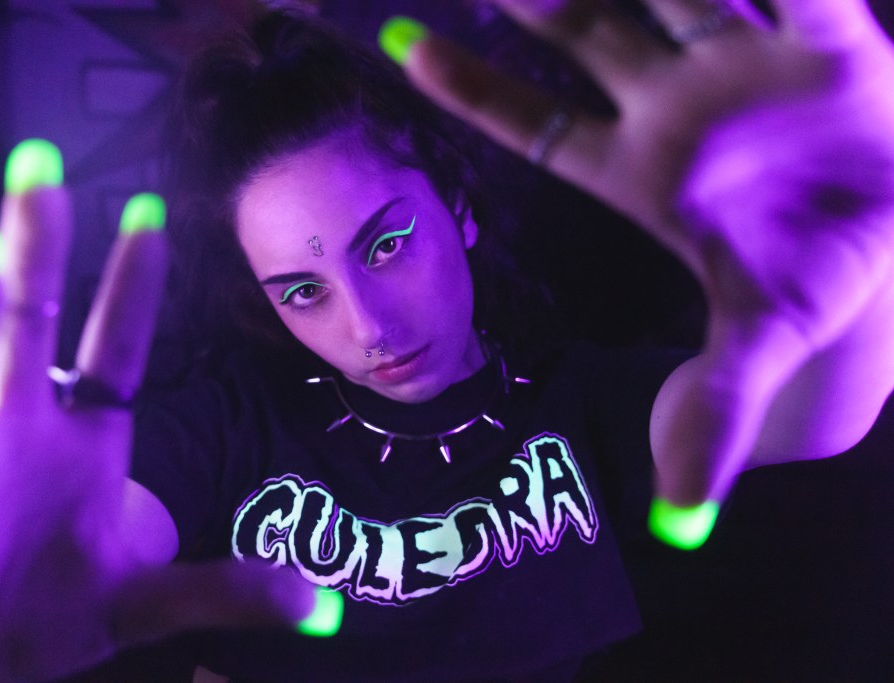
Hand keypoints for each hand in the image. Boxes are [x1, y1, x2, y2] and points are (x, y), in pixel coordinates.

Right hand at [0, 141, 321, 680]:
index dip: (132, 285)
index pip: (112, 346)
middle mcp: (15, 430)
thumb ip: (227, 591)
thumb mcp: (145, 599)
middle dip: (34, 251)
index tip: (153, 214)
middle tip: (42, 170)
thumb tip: (322, 608)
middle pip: (26, 325)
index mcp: (80, 437)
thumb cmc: (50, 619)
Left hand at [383, 2, 893, 516]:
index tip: (401, 47)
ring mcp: (742, 68)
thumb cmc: (813, 290)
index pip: (535, 126)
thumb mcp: (759, 352)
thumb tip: (677, 526)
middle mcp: (678, 110)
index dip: (472, 90)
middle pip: (588, 36)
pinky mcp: (827, 45)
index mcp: (639, 174)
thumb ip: (710, 419)